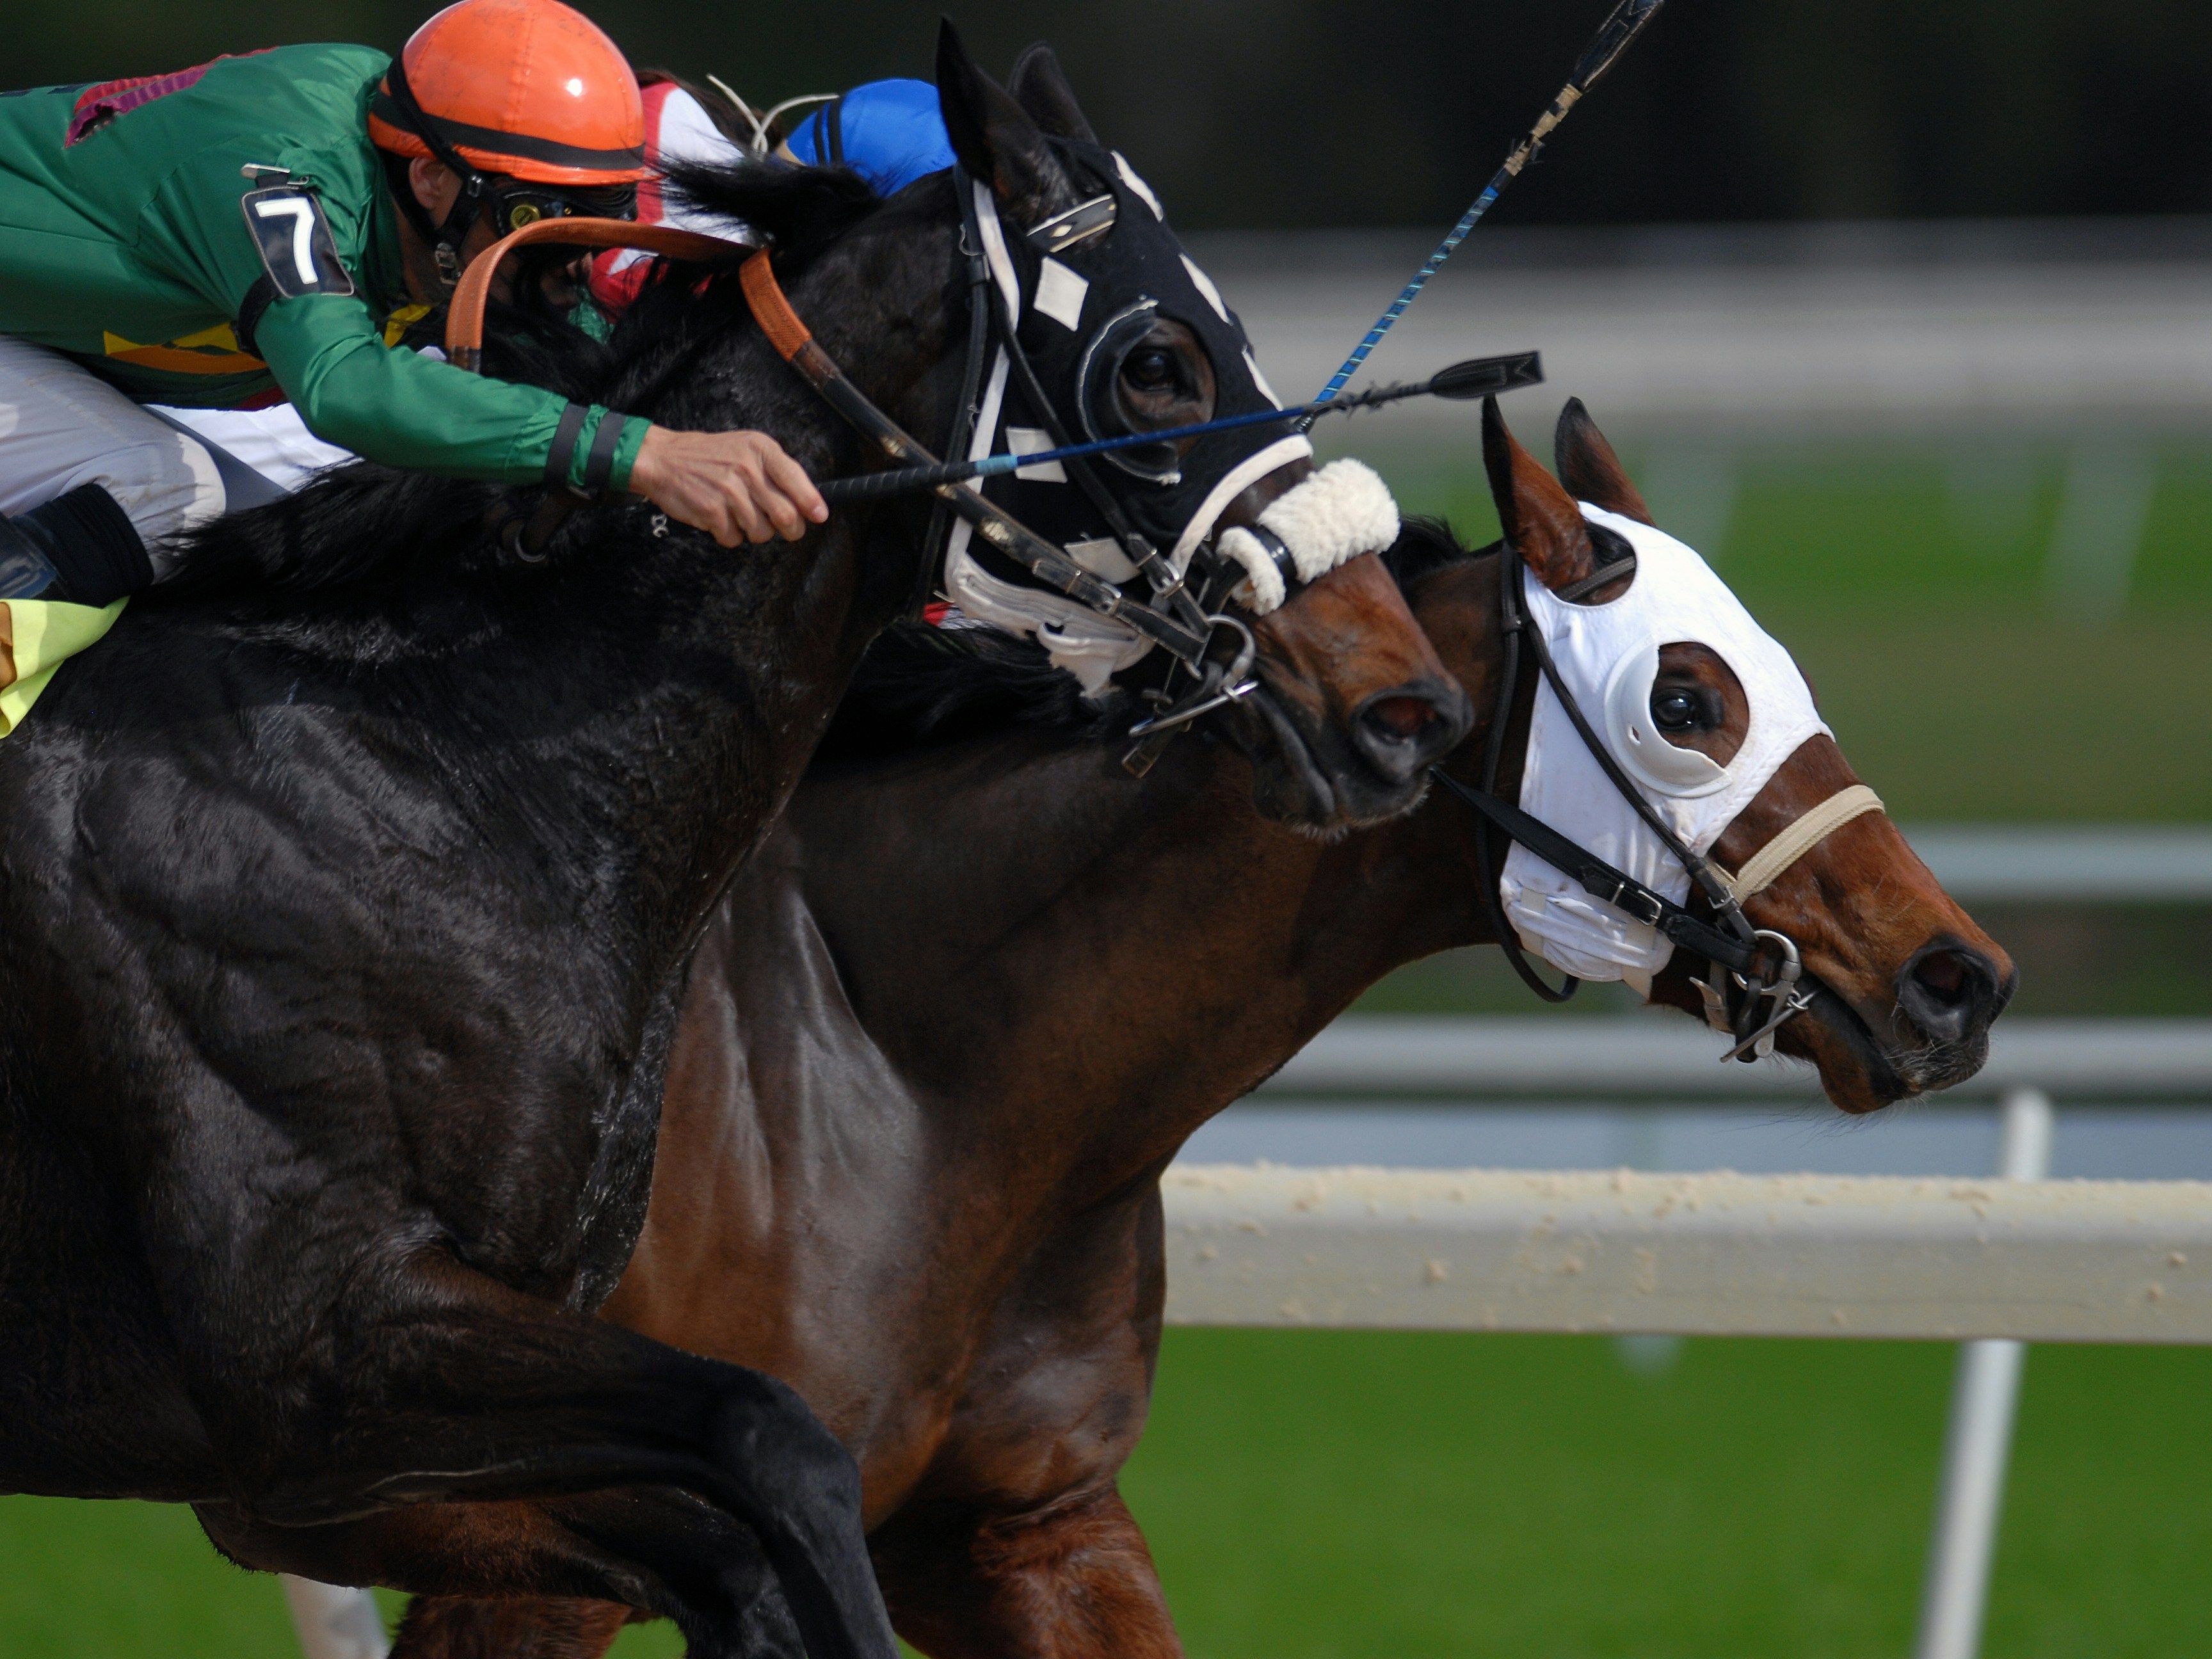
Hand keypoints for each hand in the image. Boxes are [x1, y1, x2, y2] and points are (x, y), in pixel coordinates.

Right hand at [627, 426, 827, 547]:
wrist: (663, 459)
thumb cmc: (710, 456)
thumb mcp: (747, 448)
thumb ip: (777, 470)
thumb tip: (809, 502)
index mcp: (761, 449)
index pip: (797, 480)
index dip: (812, 503)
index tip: (819, 516)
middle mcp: (748, 468)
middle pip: (786, 516)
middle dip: (790, 529)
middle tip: (785, 529)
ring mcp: (729, 491)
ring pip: (762, 532)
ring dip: (755, 532)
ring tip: (740, 515)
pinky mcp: (712, 511)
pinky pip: (735, 539)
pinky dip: (730, 536)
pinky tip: (720, 519)